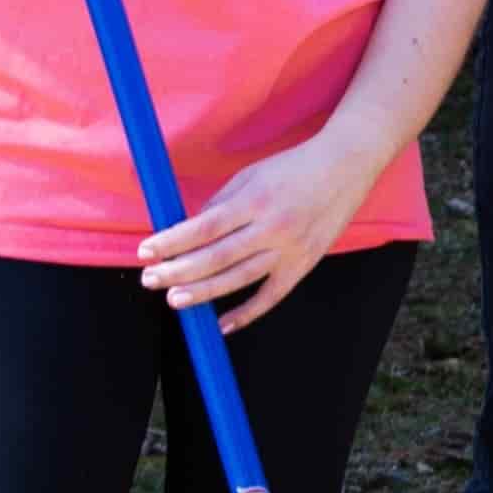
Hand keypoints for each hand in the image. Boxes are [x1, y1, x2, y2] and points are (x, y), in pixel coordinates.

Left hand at [139, 134, 375, 331]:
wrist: (346, 167)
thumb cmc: (293, 168)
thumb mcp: (251, 175)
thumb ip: (220, 204)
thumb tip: (188, 232)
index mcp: (255, 199)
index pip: (205, 226)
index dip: (172, 241)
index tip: (146, 251)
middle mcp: (272, 226)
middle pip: (216, 257)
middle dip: (178, 271)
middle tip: (149, 280)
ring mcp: (290, 249)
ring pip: (239, 279)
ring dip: (204, 293)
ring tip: (174, 301)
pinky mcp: (304, 264)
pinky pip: (272, 296)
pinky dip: (247, 314)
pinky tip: (222, 326)